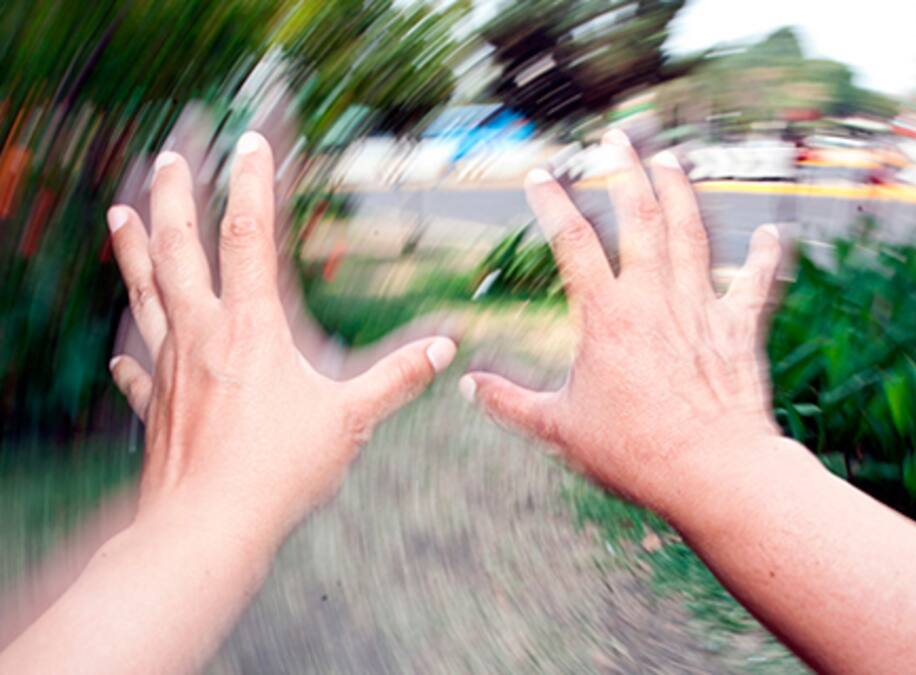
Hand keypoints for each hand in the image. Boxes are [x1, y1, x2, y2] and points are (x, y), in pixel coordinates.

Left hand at [107, 132, 456, 534]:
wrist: (208, 525)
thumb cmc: (279, 470)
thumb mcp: (351, 419)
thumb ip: (397, 378)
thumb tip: (445, 349)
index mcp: (252, 329)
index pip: (248, 238)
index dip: (251, 185)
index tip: (251, 142)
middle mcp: (204, 336)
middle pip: (180, 250)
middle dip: (175, 197)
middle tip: (171, 155)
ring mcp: (172, 369)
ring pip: (146, 294)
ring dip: (132, 250)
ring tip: (119, 212)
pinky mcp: (157, 408)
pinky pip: (138, 373)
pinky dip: (130, 357)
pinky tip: (120, 353)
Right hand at [460, 130, 783, 515]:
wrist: (711, 470)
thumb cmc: (635, 452)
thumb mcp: (560, 429)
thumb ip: (511, 403)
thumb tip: (469, 386)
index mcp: (607, 316)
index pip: (573, 242)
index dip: (553, 203)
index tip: (542, 175)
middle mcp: (654, 299)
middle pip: (638, 218)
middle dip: (624, 172)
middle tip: (616, 138)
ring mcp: (700, 308)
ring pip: (690, 234)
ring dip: (680, 192)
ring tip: (670, 159)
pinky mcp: (737, 329)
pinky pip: (753, 283)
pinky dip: (762, 257)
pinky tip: (768, 232)